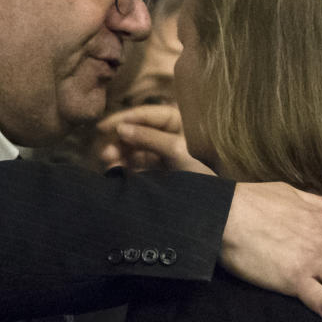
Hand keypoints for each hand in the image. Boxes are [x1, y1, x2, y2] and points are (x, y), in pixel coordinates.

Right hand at [93, 105, 211, 173]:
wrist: (217, 206)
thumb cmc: (204, 174)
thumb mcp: (177, 151)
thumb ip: (149, 137)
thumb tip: (121, 129)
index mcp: (179, 123)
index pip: (147, 114)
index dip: (124, 118)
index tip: (103, 128)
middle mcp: (170, 135)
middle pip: (138, 131)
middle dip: (120, 141)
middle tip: (105, 153)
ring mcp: (164, 154)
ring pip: (135, 149)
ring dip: (120, 155)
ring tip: (109, 164)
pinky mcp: (159, 172)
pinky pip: (138, 165)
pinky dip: (126, 167)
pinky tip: (115, 172)